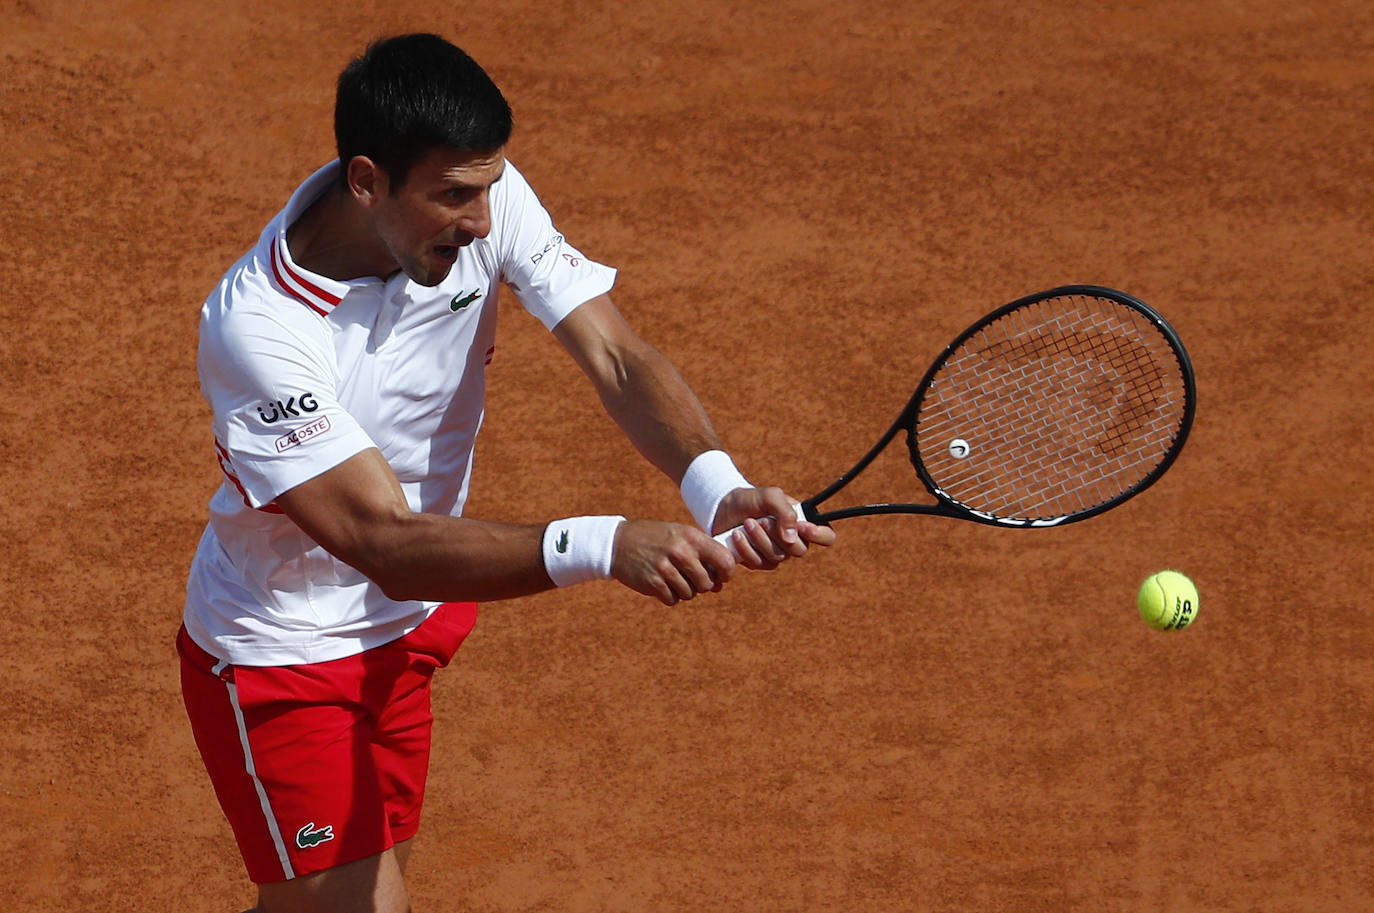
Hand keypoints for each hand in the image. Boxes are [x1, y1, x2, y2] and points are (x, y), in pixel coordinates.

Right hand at [611, 519, 735, 605]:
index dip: (727, 573)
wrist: (618, 542)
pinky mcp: (653, 583)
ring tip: (672, 577)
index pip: (725, 560)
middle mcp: (681, 552)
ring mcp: (666, 568)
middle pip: (707, 583)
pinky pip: (673, 600)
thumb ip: (702, 555)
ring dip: (684, 590)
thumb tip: (720, 585)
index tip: (721, 576)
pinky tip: (661, 583)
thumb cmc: (655, 539)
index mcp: (691, 537)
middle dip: (702, 585)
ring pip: (690, 594)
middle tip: (690, 578)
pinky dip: (669, 596)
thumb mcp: (679, 536)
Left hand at [712, 487, 836, 570]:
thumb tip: (792, 539)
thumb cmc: (751, 500)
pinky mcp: (759, 562)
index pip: (827, 536)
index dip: (820, 535)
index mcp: (802, 523)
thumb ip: (785, 511)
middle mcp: (793, 541)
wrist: (724, 508)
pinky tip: (737, 535)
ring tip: (747, 523)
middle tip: (762, 520)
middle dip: (778, 535)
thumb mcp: (769, 496)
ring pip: (778, 557)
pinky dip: (747, 548)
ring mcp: (776, 553)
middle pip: (799, 550)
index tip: (803, 528)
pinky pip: (760, 563)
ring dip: (760, 540)